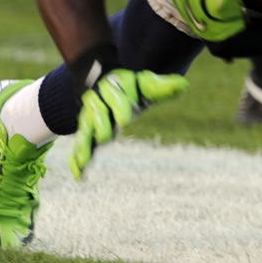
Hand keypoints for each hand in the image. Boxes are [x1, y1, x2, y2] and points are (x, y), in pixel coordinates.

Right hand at [70, 70, 187, 179]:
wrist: (108, 86)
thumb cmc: (130, 87)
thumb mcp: (145, 85)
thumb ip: (162, 86)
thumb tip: (184, 85)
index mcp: (111, 89)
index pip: (115, 99)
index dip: (119, 109)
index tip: (125, 122)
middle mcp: (96, 104)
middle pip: (97, 115)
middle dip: (101, 127)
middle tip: (106, 139)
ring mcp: (89, 120)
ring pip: (85, 132)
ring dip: (83, 146)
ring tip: (83, 160)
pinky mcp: (87, 135)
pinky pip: (80, 147)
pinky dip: (77, 161)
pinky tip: (79, 177)